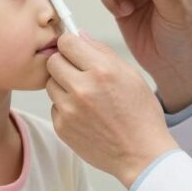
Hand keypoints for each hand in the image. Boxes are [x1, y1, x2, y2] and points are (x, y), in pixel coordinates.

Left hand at [46, 32, 178, 187]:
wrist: (141, 155)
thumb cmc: (140, 115)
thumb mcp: (131, 75)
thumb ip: (102, 51)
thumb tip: (79, 35)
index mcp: (102, 70)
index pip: (67, 42)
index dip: (70, 44)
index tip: (75, 50)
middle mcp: (82, 88)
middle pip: (53, 61)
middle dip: (64, 62)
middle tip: (78, 72)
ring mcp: (69, 109)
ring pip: (50, 84)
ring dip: (63, 85)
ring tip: (85, 96)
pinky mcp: (62, 127)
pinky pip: (54, 106)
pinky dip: (65, 107)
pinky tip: (85, 114)